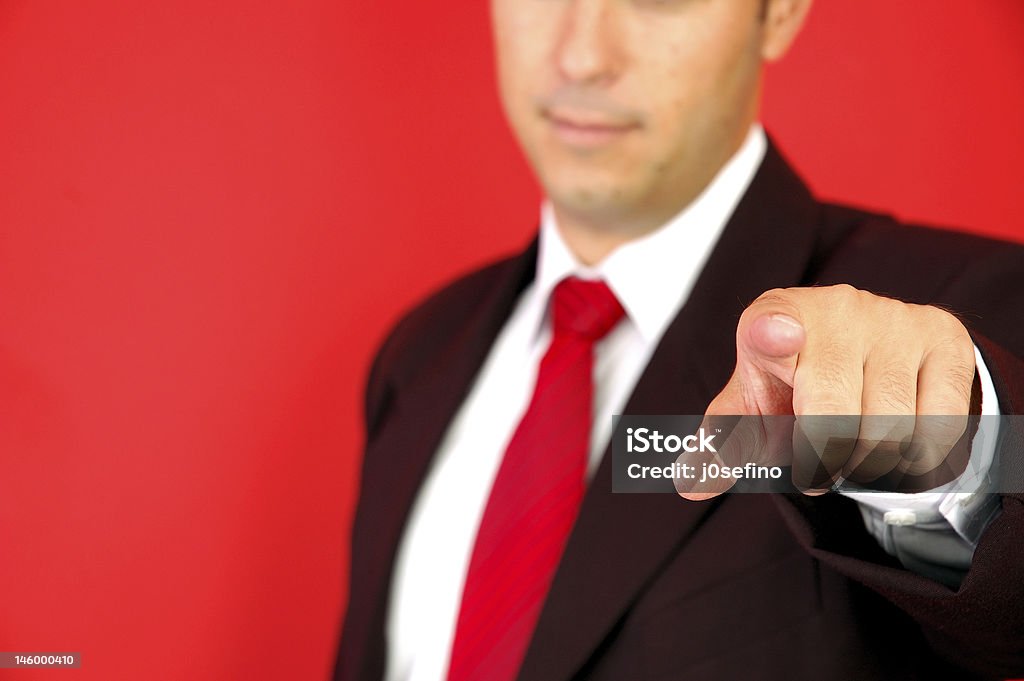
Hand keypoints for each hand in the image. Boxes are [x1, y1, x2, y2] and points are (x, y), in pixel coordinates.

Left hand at [677, 284, 977, 498]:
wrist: (866, 347)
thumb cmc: (794, 382)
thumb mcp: (753, 407)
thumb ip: (722, 445)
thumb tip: (689, 485)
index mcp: (773, 315)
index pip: (770, 323)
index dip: (773, 334)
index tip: (776, 338)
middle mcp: (835, 307)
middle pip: (834, 416)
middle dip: (823, 464)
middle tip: (817, 472)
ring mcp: (893, 319)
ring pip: (890, 430)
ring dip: (869, 468)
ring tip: (854, 457)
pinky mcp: (943, 336)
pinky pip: (938, 425)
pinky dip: (917, 458)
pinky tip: (898, 444)